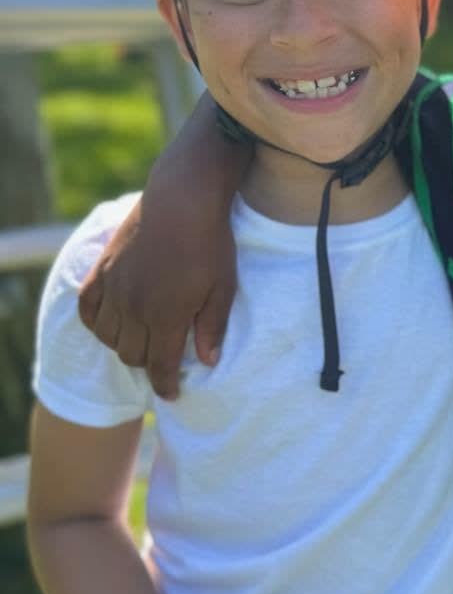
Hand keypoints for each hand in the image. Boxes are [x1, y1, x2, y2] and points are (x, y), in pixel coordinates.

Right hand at [78, 190, 236, 399]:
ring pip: (108, 337)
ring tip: (142, 340)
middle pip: (132, 355)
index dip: (165, 385)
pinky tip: (112, 322)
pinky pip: (89, 309)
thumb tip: (207, 362)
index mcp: (166, 316)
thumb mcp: (223, 287)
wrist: (182, 199)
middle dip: (149, 364)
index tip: (171, 393)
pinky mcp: (103, 270)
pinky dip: (97, 322)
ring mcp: (114, 289)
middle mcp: (134, 308)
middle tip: (163, 359)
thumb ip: (212, 327)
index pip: (159, 366)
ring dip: (123, 344)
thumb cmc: (210, 243)